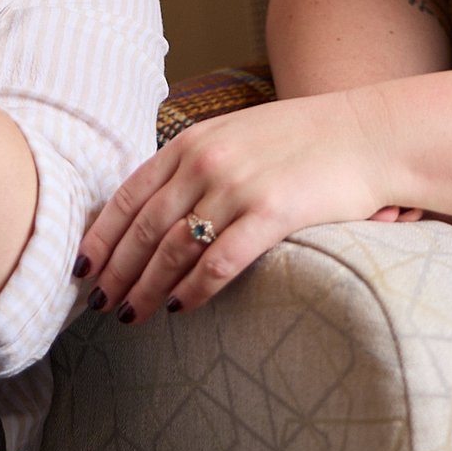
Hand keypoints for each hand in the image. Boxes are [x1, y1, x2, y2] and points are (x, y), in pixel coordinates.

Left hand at [73, 90, 396, 324]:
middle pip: (143, 228)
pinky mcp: (271, 213)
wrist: (368, 134)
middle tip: (98, 305)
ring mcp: (237, 186)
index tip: (83, 267)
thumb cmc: (304, 140)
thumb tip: (157, 208)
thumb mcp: (236, 135)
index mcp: (190, 141)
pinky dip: (194, 289)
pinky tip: (181, 309)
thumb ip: (195, 162)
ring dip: (146, 289)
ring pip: (172, 250)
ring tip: (131, 316)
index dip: (101, 235)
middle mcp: (205, 161)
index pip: (128, 195)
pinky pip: (219, 261)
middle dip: (116, 271)